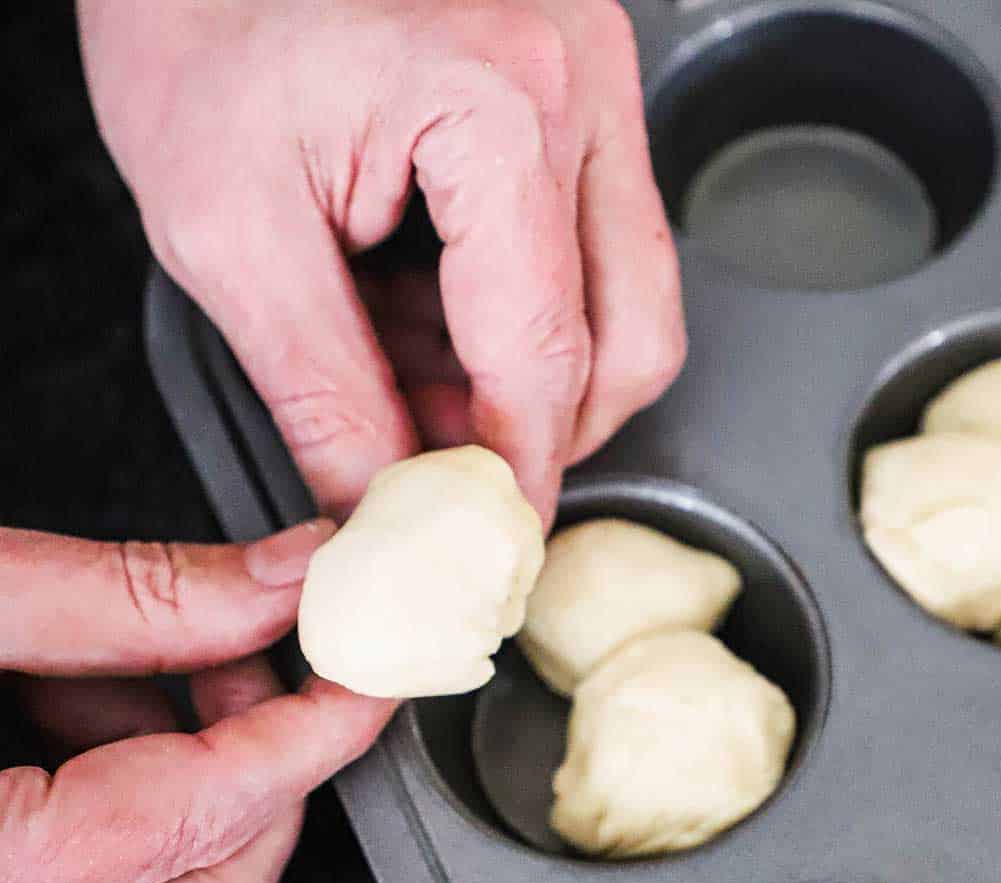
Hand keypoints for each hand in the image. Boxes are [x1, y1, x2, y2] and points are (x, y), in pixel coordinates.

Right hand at [0, 521, 393, 882]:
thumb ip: (119, 597)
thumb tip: (281, 578)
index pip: (205, 815)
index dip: (312, 730)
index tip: (370, 671)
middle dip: (262, 768)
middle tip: (251, 659)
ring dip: (186, 776)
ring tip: (124, 666)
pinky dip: (124, 802)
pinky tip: (77, 709)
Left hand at [78, 0, 686, 522]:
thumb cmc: (193, 14)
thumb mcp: (227, 230)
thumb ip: (323, 393)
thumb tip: (387, 506)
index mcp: (499, 106)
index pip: (545, 353)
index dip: (516, 470)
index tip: (485, 537)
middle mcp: (579, 84)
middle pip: (633, 335)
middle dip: (548, 428)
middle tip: (454, 464)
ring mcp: (593, 81)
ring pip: (628, 297)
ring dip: (533, 370)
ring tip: (413, 360)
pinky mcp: (577, 92)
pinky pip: (596, 246)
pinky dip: (521, 308)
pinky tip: (431, 301)